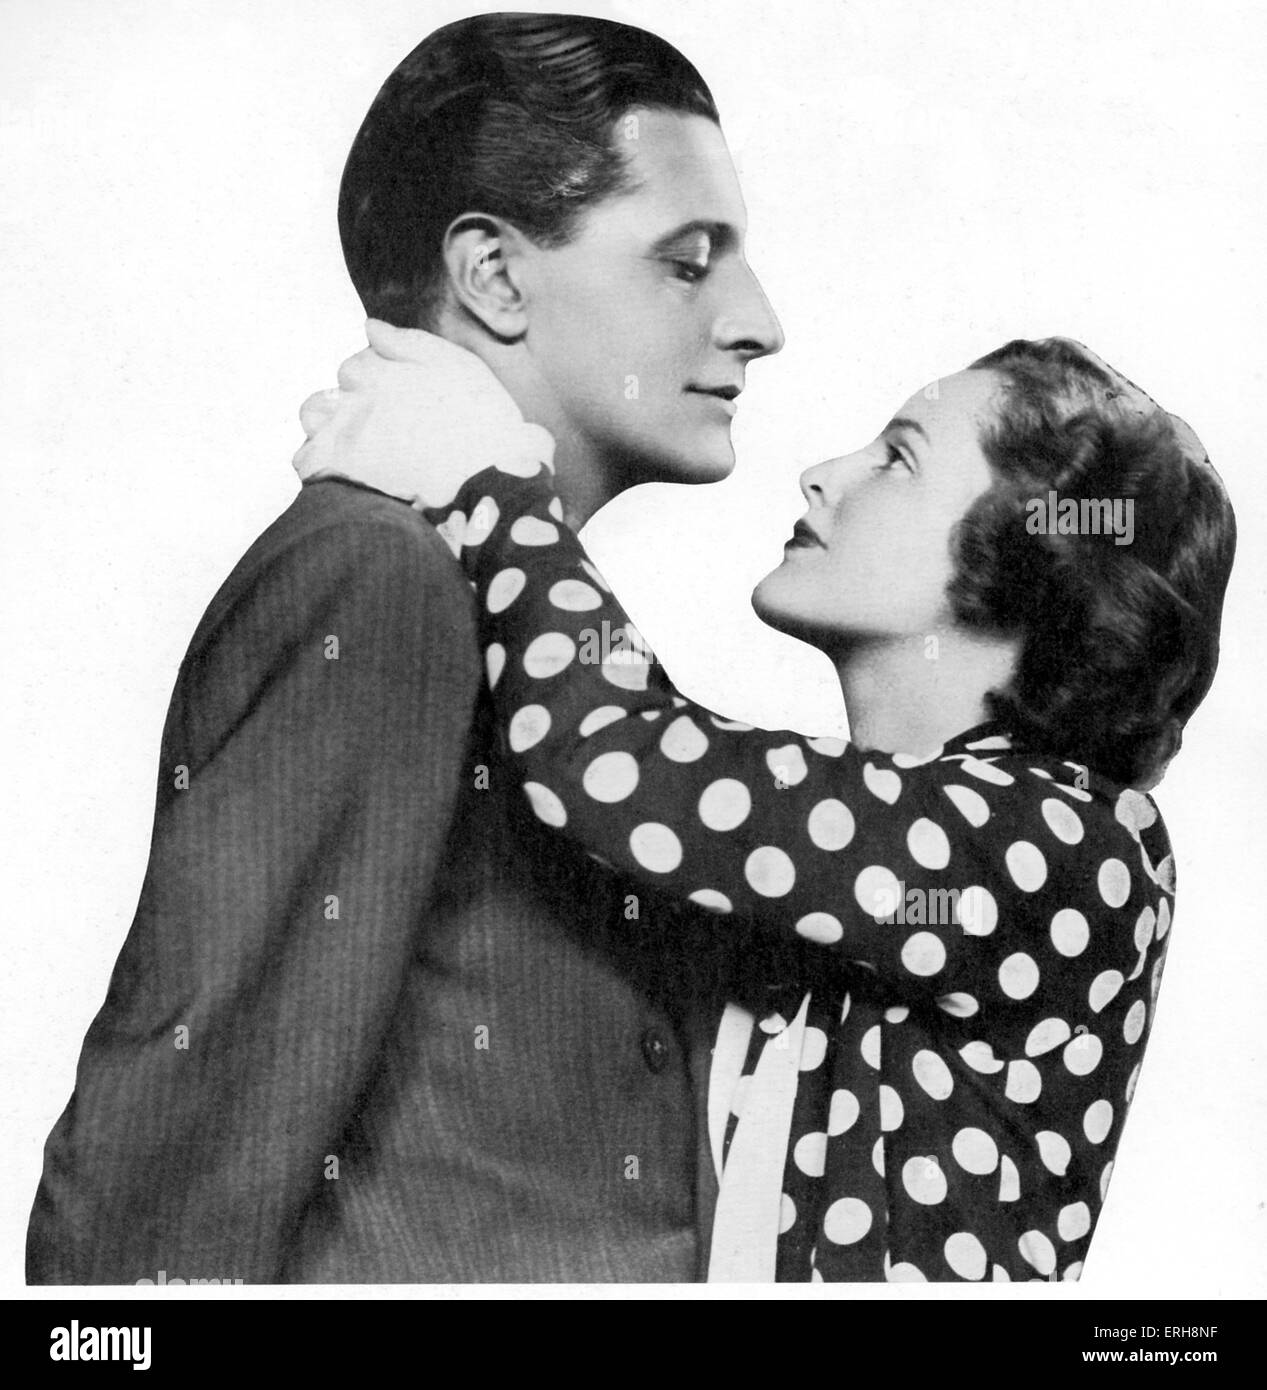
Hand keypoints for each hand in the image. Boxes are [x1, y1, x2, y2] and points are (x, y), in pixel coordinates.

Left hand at [293, 319, 553, 509]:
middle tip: (388, 432)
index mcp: (380, 368)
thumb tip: (369, 325)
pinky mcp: (335, 470)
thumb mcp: (457, 365)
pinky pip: (307, 462)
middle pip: (334, 388)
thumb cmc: (481, 420)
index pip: (358, 364)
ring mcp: (341, 432)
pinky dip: (320, 466)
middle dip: (351, 404)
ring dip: (329, 427)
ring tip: (363, 450)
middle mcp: (353, 395)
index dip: (380, 382)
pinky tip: (349, 474)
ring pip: (314, 417)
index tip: (405, 405)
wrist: (487, 478)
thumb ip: (409, 342)